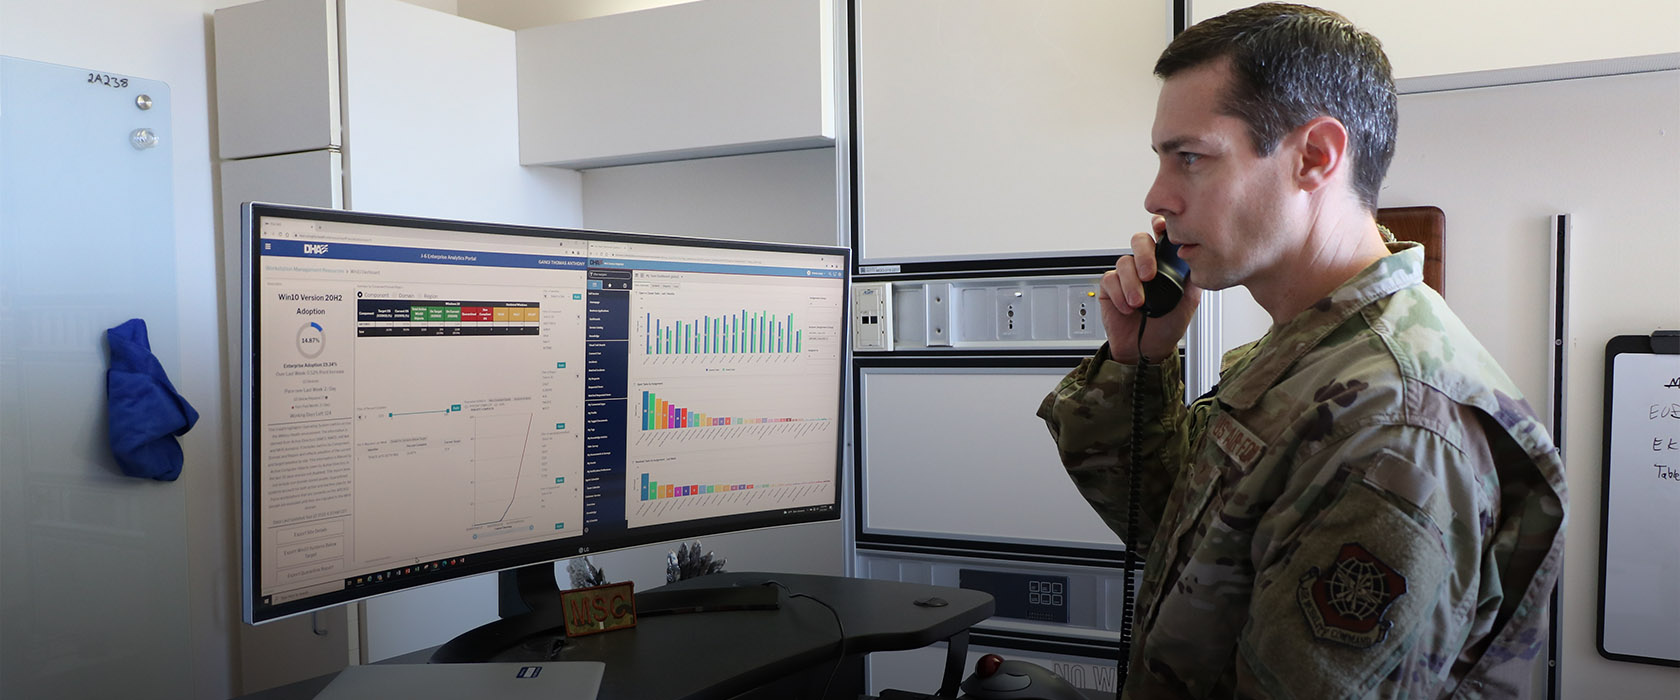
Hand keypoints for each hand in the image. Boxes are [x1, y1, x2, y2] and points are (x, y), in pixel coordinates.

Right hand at [1098, 217, 1201, 363]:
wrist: (1149, 349)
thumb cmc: (1168, 325)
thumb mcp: (1189, 302)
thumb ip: (1192, 279)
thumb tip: (1196, 260)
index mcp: (1164, 264)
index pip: (1160, 237)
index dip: (1159, 227)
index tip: (1161, 228)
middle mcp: (1144, 265)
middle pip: (1139, 241)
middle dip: (1144, 255)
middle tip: (1149, 275)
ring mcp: (1126, 275)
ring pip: (1123, 262)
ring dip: (1131, 283)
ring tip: (1139, 302)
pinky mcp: (1110, 288)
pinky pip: (1109, 279)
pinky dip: (1119, 294)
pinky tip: (1127, 307)